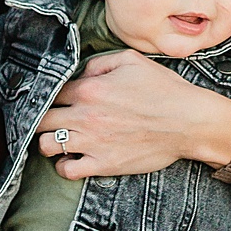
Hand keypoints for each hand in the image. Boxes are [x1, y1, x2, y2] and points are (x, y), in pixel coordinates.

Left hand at [36, 48, 230, 178]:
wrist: (188, 121)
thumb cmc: (164, 90)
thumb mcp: (132, 60)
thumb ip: (99, 62)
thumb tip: (81, 73)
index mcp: (89, 89)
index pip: (51, 92)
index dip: (51, 94)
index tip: (55, 99)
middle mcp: (85, 116)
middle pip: (42, 119)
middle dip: (43, 118)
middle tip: (51, 120)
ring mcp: (92, 142)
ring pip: (46, 145)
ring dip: (49, 142)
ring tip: (58, 139)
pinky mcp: (103, 164)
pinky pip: (67, 170)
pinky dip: (64, 166)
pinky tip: (71, 159)